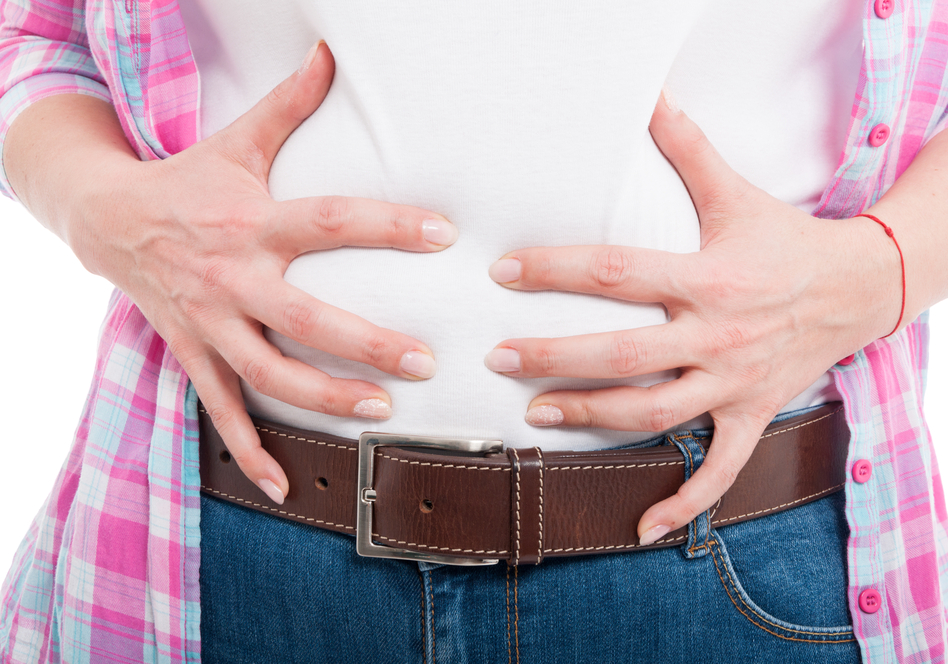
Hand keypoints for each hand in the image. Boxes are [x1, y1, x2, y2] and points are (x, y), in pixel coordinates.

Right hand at [68, 42, 454, 503]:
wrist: (107, 218)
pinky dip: (250, 451)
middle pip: (303, 318)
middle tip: (424, 361)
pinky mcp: (193, 353)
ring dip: (323, 398)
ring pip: (268, 373)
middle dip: (365, 343)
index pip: (329, 221)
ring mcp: (210, 322)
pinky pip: (222, 410)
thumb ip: (290, 104)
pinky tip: (284, 488)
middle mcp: (232, 276)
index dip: (387, 226)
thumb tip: (331, 51)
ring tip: (380, 412)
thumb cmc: (189, 180)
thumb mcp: (237, 141)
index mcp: (252, 221)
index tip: (444, 234)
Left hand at [485, 90, 900, 541]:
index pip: (617, 272)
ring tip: (535, 416)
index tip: (502, 273)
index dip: (555, 271)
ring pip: (655, 412)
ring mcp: (733, 382)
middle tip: (498, 360)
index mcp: (706, 277)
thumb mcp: (735, 192)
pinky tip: (641, 528)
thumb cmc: (784, 240)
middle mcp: (716, 335)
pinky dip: (684, 502)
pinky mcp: (750, 414)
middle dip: (554, 359)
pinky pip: (720, 472)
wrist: (859, 287)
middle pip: (623, 354)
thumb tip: (649, 96)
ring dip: (592, 419)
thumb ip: (686, 149)